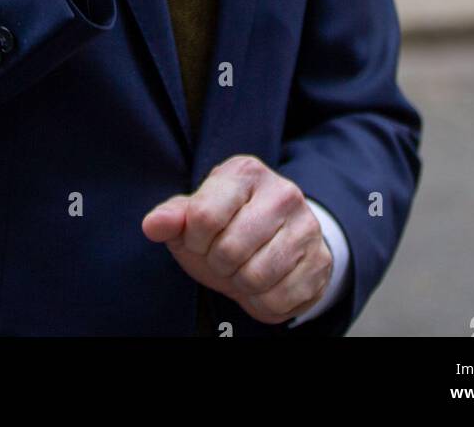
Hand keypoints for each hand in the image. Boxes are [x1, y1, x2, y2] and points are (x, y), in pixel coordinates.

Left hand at [141, 154, 333, 324]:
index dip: (195, 240)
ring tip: (243, 270)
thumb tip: (152, 225)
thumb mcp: (194, 218)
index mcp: (245, 172)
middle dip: (218, 264)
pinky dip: (263, 302)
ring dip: (240, 284)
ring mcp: (307, 226)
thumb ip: (171, 218)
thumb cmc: (225, 226)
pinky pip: (280, 299)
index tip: (200, 240)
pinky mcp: (320, 261)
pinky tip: (264, 284)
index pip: (204, 216)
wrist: (275, 242)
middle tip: (224, 259)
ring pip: (257, 276)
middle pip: (231, 249)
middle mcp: (282, 192)